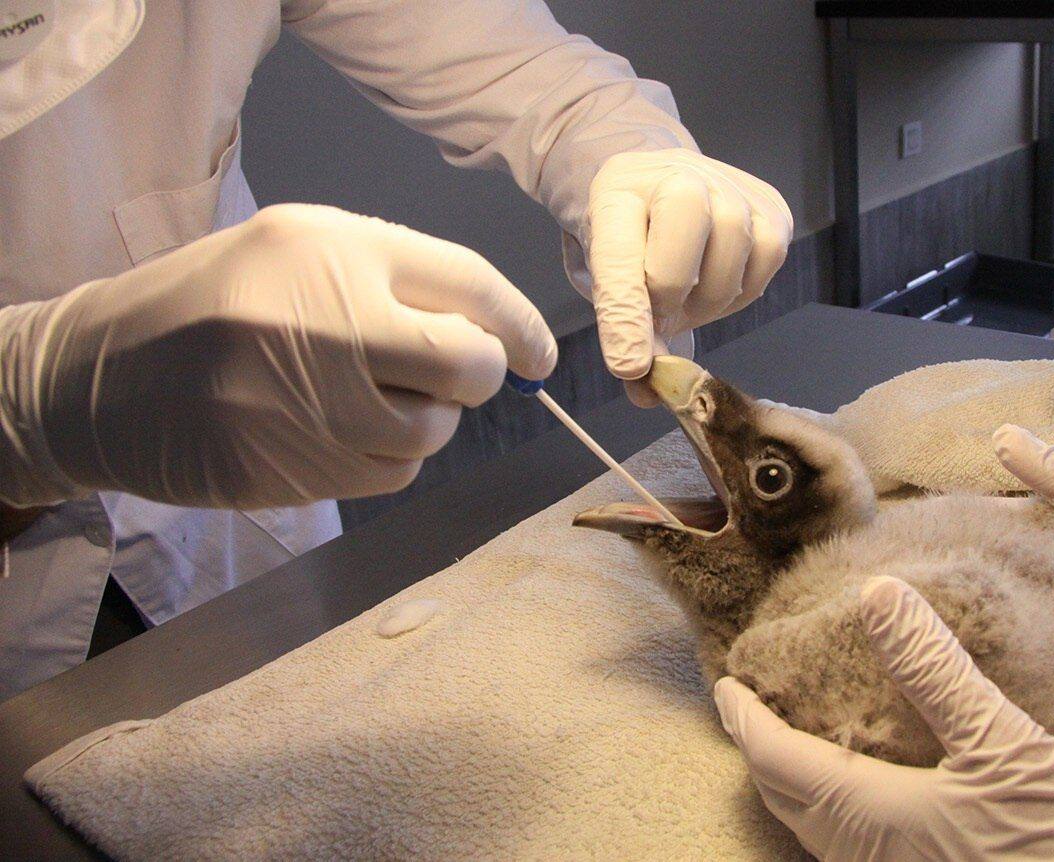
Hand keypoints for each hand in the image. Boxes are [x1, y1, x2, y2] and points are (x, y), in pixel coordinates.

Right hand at [0, 204, 555, 508]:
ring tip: (362, 395)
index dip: (519, 324)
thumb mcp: (295, 250)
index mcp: (330, 251)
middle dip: (476, 374)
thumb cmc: (212, 304)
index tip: (536, 354)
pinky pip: (390, 476)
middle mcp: (328, 326)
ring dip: (422, 421)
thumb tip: (497, 335)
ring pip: (432, 432)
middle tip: (448, 371)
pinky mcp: (294, 473)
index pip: (467, 285)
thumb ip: (394, 279)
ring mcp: (310, 408)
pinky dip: (383, 458)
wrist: (99, 378)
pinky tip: (333, 433)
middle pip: (467, 365)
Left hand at [582, 148, 791, 404]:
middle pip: (677, 272)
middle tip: (658, 311)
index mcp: (616, 193)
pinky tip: (718, 281)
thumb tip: (648, 393)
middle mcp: (676, 176)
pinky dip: (741, 291)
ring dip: (705, 305)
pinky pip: (767, 265)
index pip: (618, 263)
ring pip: (727, 273)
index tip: (630, 366)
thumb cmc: (632, 237)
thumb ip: (622, 331)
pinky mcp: (771, 206)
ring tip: (686, 296)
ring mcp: (730, 186)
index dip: (625, 321)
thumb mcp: (607, 274)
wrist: (660, 185)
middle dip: (666, 309)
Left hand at [715, 576, 1053, 861]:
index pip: (777, 759)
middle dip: (761, 752)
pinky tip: (866, 796)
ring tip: (797, 745)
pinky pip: (851, 849)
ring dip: (794, 784)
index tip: (726, 687)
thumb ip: (937, 671)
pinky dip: (832, 811)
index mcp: (871, 814)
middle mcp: (868, 856)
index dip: (746, 720)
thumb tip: (877, 594)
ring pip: (817, 830)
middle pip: (786, 798)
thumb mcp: (1006, 745)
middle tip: (750, 710)